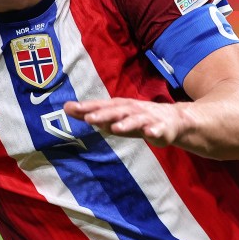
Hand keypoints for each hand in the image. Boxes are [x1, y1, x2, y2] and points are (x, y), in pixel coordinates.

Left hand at [64, 98, 188, 147]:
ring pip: (135, 120)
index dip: (87, 107)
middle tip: (88, 118)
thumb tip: (66, 107)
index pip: (101, 105)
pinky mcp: (161, 128)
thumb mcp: (113, 116)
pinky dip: (154, 131)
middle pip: (116, 111)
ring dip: (126, 123)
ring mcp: (147, 118)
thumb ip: (90, 113)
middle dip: (103, 114)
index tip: (71, 108)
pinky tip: (150, 134)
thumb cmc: (135, 119)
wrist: (171, 120)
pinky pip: (158, 130)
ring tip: (115, 128)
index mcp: (119, 106)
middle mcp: (132, 109)